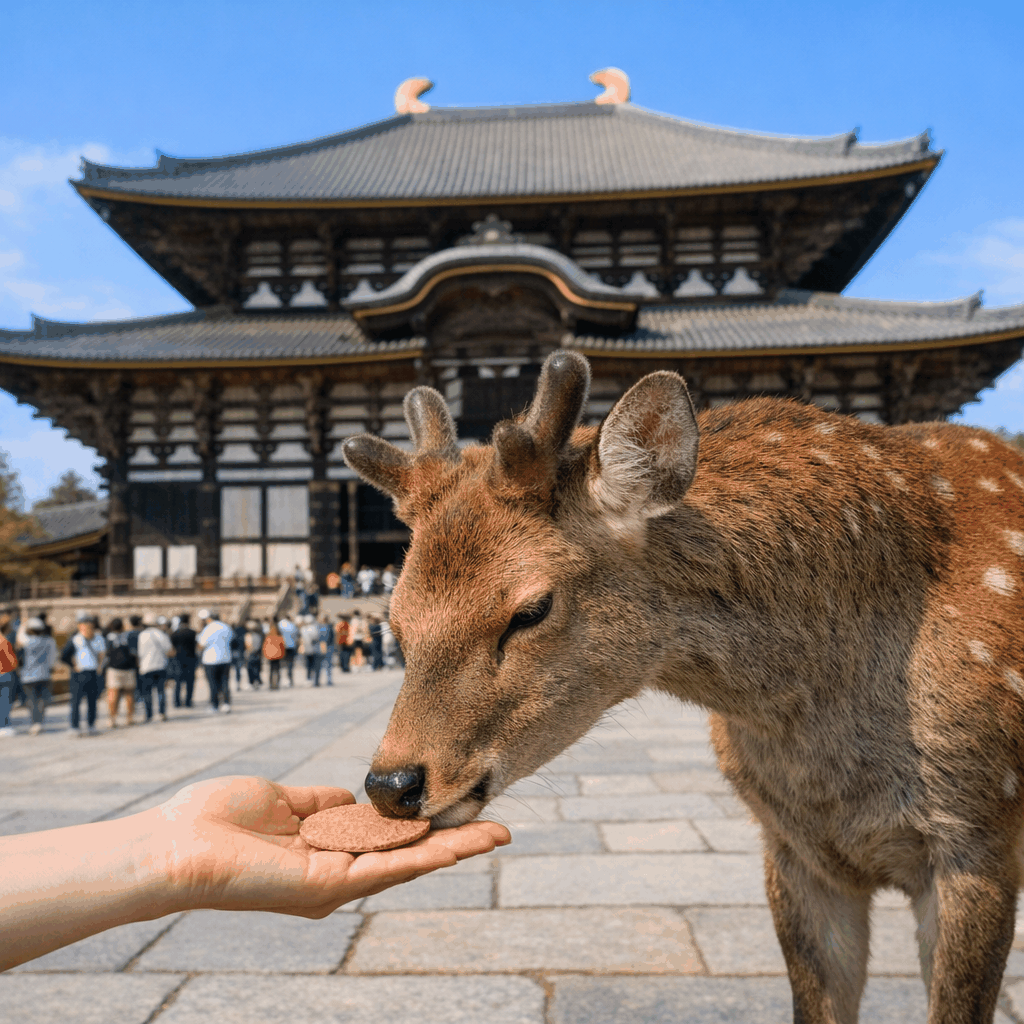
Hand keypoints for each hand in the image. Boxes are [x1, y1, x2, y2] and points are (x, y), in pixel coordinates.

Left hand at [150, 776, 509, 917]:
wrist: (176, 843)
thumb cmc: (218, 819)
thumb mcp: (282, 801)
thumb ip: (321, 803)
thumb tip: (351, 797)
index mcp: (324, 852)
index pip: (387, 838)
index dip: (425, 825)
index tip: (459, 809)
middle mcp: (335, 873)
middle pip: (407, 855)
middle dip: (454, 842)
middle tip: (500, 830)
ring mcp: (334, 883)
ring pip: (407, 865)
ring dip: (453, 849)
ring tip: (495, 836)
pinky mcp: (328, 888)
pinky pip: (386, 869)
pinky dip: (425, 856)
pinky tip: (456, 846)